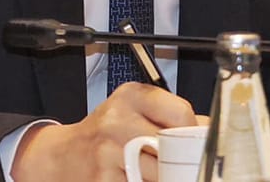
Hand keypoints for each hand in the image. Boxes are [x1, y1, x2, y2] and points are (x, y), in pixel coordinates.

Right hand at [12, 83, 198, 181]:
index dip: (192, 133)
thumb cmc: (103, 133)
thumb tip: (208, 129)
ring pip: (160, 172)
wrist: (60, 157)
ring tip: (156, 172)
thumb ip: (168, 116)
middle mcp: (118, 121)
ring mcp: (109, 154)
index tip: (192, 143)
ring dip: (164, 176)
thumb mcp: (132, 110)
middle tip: (182, 164)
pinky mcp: (104, 181)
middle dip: (180, 159)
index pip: (181, 113)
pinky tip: (139, 179)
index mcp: (130, 96)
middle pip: (172, 146)